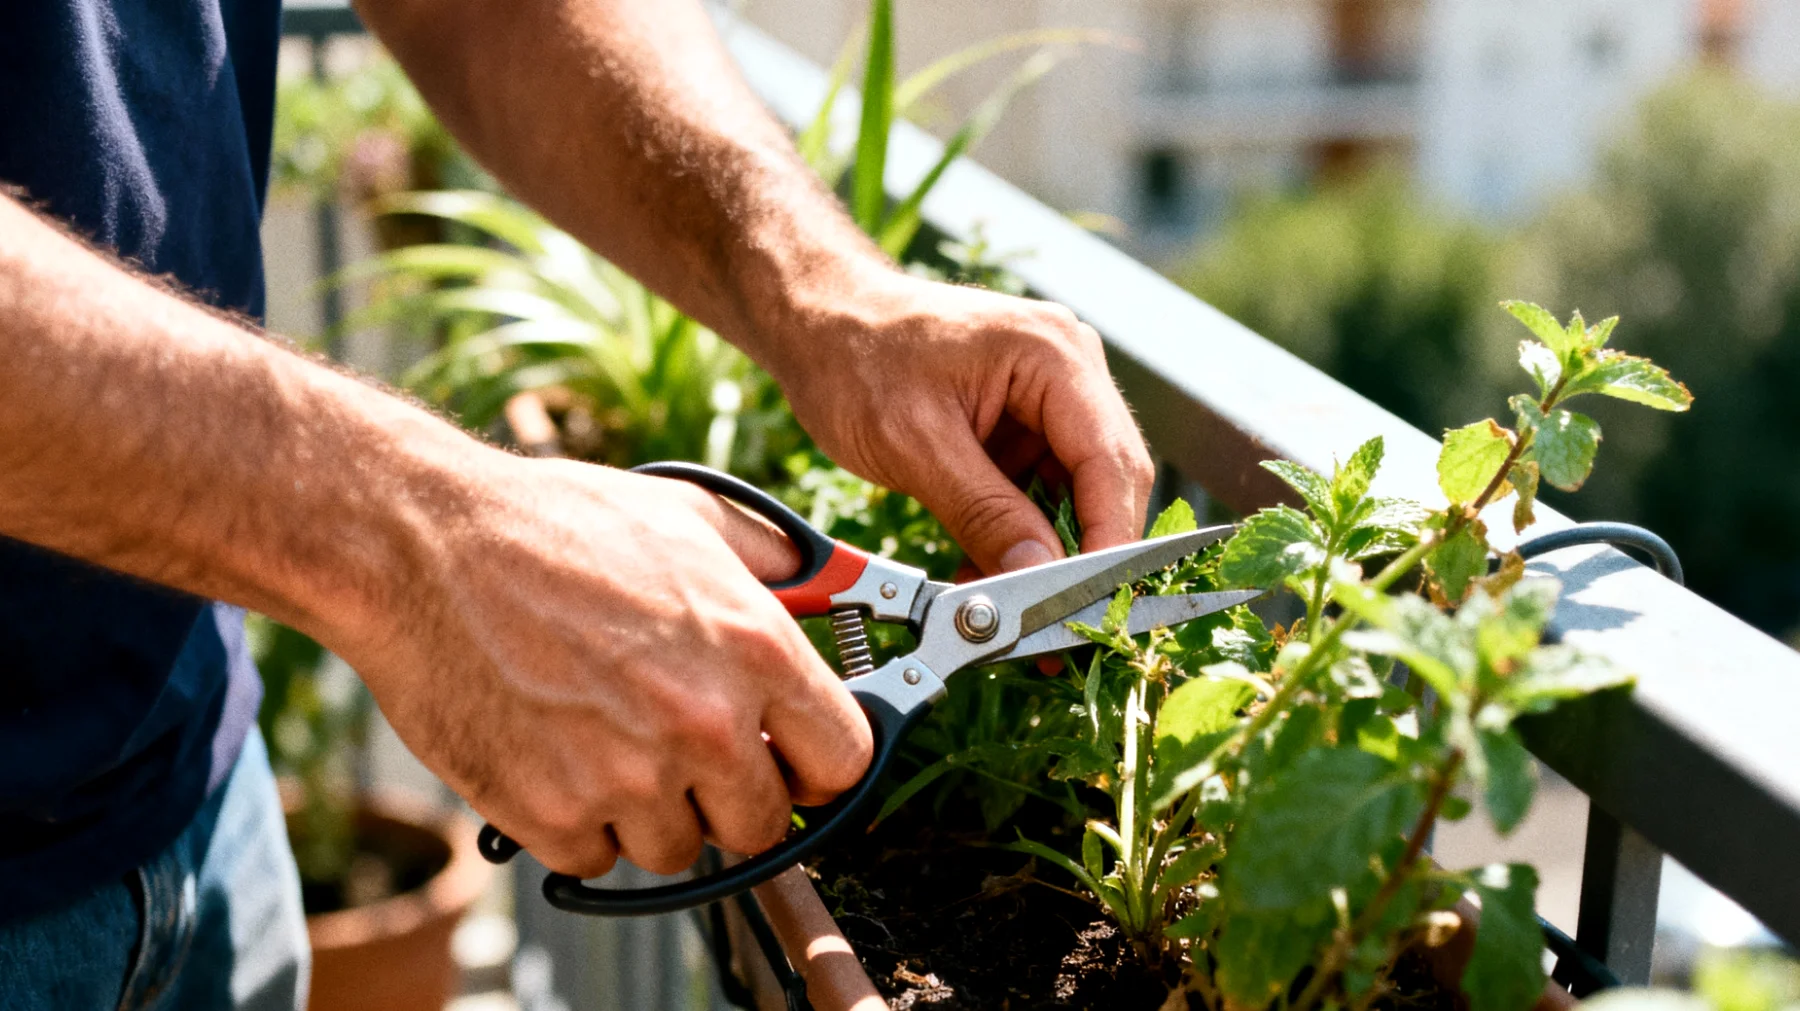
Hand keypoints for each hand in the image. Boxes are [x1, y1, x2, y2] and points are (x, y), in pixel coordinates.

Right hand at [325, 451, 872, 877]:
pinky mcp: (552, 816)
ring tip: (605, 737)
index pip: (844, 762)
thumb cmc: (553, 523)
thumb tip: (822, 584)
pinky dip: (578, 823)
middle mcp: (705, 725)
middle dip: (731, 794)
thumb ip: (773, 560)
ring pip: (677, 848)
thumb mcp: (688, 517)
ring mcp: (629, 779)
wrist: (423, 549)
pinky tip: (555, 755)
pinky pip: (596, 858)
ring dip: (650, 810)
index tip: (791, 756)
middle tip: (685, 750)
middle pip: (764, 825)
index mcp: (756, 650)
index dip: (817, 762)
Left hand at [765, 269, 1155, 573]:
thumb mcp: (915, 445)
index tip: (1092, 604)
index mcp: (1054, 354)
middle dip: (1082, 555)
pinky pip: (1042, 491)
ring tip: (1000, 603)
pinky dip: (1018, 535)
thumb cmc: (855, 357)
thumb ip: (984, 512)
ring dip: (1046, 552)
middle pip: (1108, 481)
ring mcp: (1051, 396)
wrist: (817, 322)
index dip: (1110, 540)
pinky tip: (982, 571)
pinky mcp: (1027, 422)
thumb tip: (1038, 576)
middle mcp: (1070, 369)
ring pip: (1077, 494)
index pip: (1112, 462)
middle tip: (1051, 622)